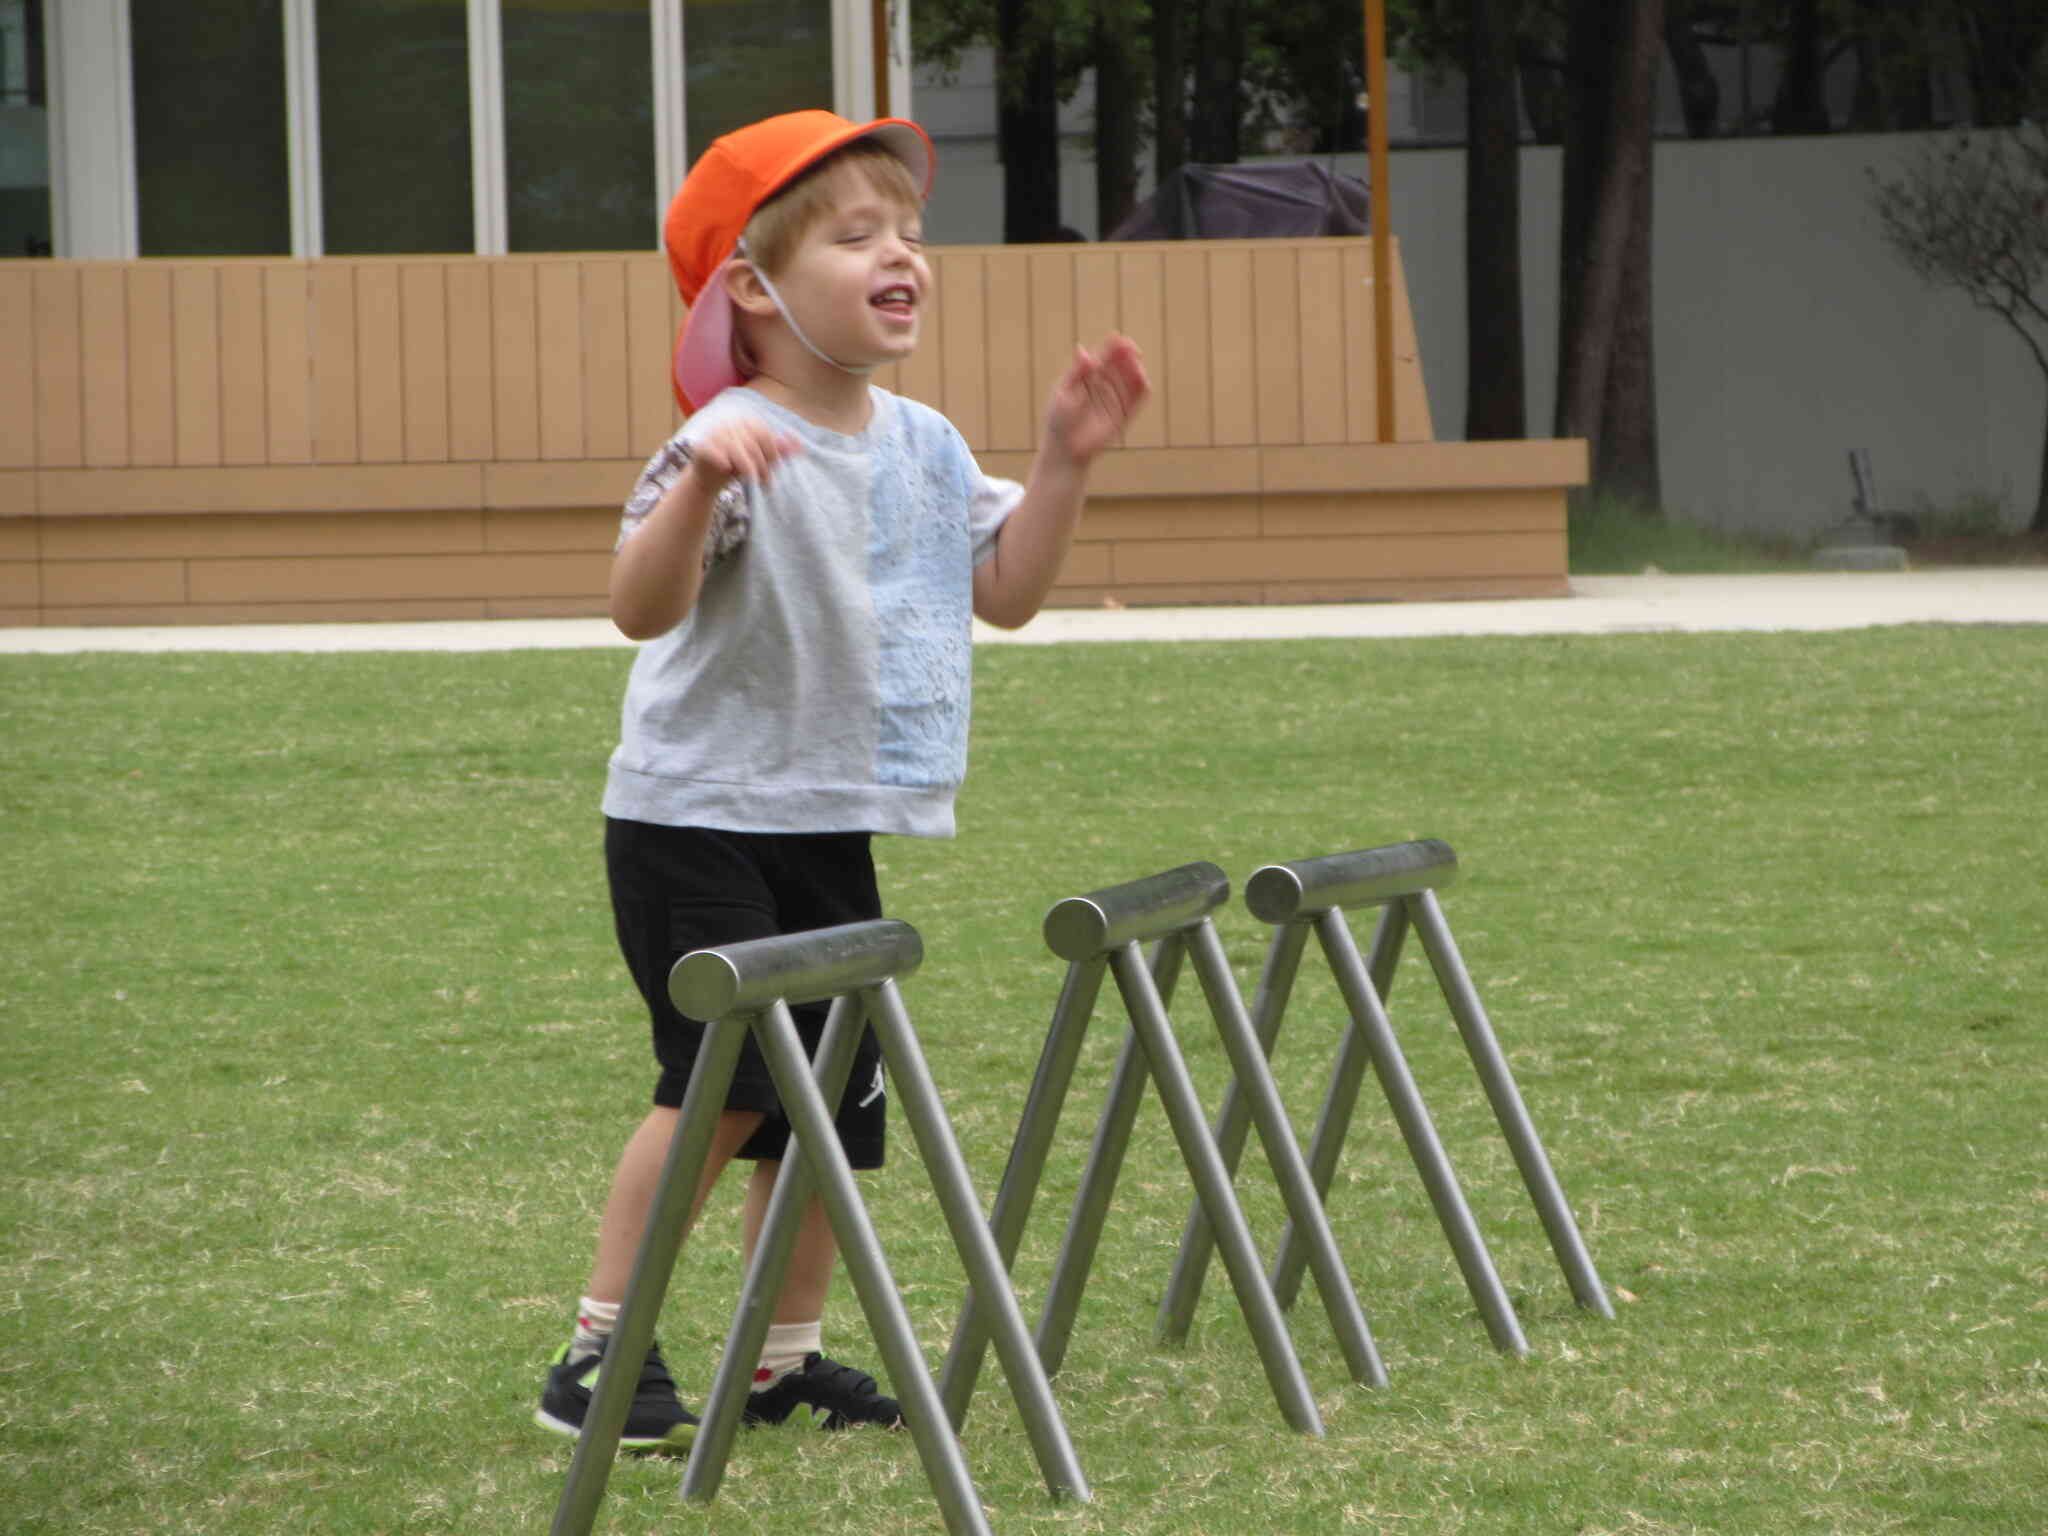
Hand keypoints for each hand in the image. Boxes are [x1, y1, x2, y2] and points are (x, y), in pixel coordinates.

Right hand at [689, 419, 802, 495]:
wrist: (711, 478)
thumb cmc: (739, 465)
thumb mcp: (762, 459)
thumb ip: (779, 450)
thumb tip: (800, 444)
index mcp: (747, 422)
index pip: (764, 433)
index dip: (773, 453)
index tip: (776, 469)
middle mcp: (730, 424)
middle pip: (752, 442)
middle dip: (762, 465)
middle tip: (767, 483)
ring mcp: (715, 433)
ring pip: (736, 449)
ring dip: (747, 467)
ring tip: (752, 481)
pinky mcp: (702, 445)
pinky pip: (715, 451)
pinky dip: (722, 460)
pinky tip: (727, 469)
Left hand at [1043, 334, 1149, 468]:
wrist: (1064, 450)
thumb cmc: (1058, 421)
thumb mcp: (1063, 392)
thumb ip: (1076, 372)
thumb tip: (1083, 349)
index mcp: (1088, 375)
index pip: (1103, 356)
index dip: (1112, 346)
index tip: (1117, 338)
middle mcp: (1104, 384)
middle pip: (1120, 364)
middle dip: (1127, 355)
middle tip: (1130, 349)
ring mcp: (1115, 398)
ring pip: (1131, 379)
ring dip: (1136, 369)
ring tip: (1137, 363)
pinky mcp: (1125, 414)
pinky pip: (1138, 399)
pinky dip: (1143, 387)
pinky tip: (1143, 379)